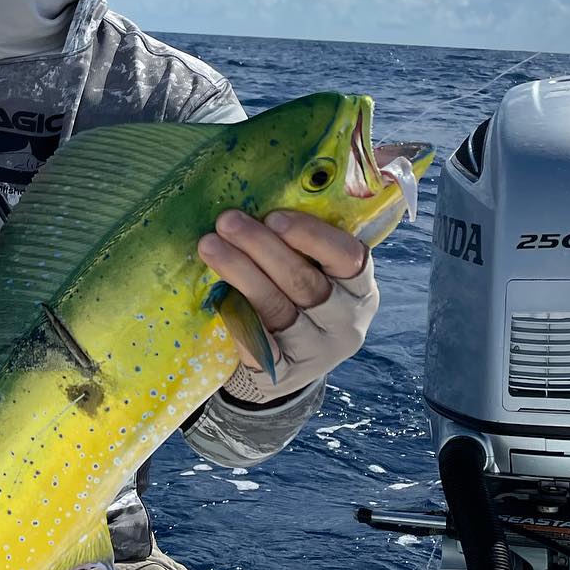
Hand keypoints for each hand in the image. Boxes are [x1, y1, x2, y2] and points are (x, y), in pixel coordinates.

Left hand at [196, 209, 377, 402]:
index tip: (273, 216)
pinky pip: (258, 343)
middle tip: (227, 220)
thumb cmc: (294, 299)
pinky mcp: (286, 375)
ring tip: (209, 246)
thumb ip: (302, 242)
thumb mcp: (313, 271)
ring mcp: (318, 352)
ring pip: (277, 308)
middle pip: (304, 281)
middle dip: (261, 246)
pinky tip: (216, 296)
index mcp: (360, 288)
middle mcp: (346, 321)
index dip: (311, 235)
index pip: (348, 256)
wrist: (282, 365)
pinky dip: (236, 317)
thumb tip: (266, 194)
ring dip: (240, 272)